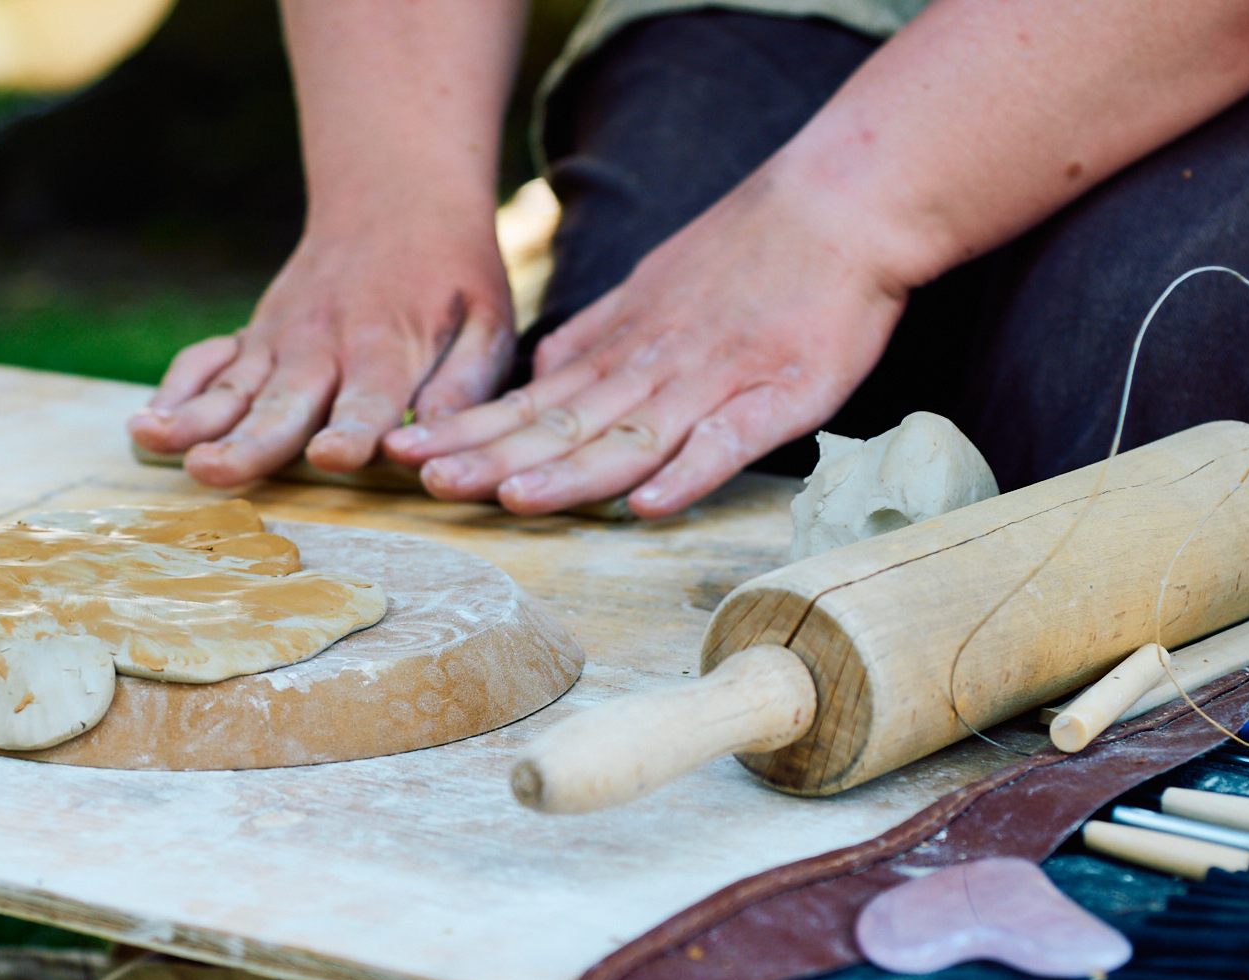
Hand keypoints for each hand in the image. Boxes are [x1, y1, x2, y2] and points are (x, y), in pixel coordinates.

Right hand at [127, 224, 514, 487]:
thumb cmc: (453, 276)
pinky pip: (207, 361)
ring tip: (149, 439)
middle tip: (211, 470)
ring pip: (234, 387)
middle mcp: (325, 346)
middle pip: (285, 403)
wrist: (398, 200)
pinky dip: (177, 387)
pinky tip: (146, 420)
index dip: (353, 429)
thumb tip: (438, 441)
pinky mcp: (255, 338)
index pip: (371, 399)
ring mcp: (281, 341)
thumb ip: (465, 384)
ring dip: (191, 417)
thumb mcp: (487, 321)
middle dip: (250, 440)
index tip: (332, 456)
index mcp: (389, 347)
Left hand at [383, 162, 909, 517]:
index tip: (406, 452)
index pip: (534, 402)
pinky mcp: (780, 394)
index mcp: (624, 350)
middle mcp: (655, 367)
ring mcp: (715, 380)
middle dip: (493, 455)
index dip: (472, 430)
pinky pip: (728, 441)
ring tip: (510, 500)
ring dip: (569, 472)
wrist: (842, 203)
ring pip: (629, 436)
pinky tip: (647, 507)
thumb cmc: (752, 252)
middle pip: (564, 423)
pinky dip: (688, 474)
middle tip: (424, 480)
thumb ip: (599, 337)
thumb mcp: (653, 287)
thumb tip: (542, 371)